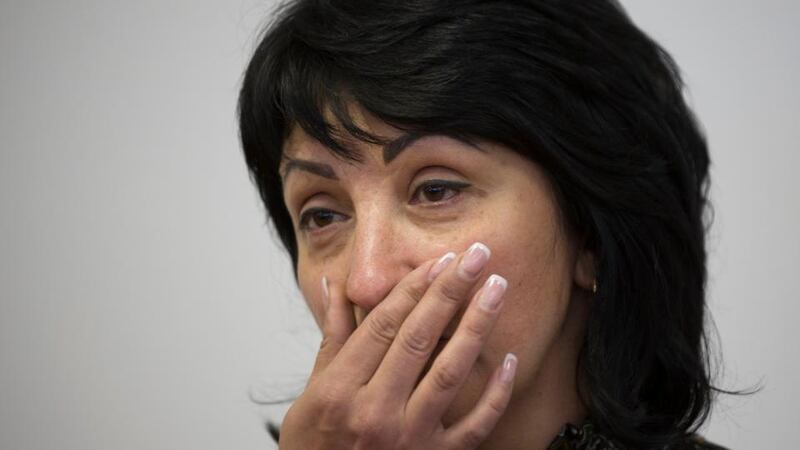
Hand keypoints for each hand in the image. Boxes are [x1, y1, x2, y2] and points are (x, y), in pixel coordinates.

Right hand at [279, 243, 516, 449]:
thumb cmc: (315, 448)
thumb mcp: (311, 394)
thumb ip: (332, 337)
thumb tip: (335, 285)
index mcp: (339, 391)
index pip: (384, 325)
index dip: (414, 288)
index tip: (440, 260)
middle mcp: (374, 412)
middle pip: (419, 338)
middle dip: (450, 291)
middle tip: (476, 255)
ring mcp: (408, 439)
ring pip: (449, 372)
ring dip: (476, 326)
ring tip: (496, 289)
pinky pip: (475, 426)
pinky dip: (495, 394)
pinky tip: (511, 361)